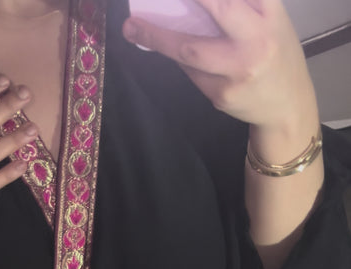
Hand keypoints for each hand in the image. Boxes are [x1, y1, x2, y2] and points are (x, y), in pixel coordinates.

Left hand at [123, 0, 317, 131]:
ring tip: (133, 29)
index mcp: (269, 14)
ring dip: (157, 38)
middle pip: (218, 11)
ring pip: (191, 51)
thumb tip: (194, 2)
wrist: (288, 106)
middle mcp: (257, 40)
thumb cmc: (274, 51)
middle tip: (142, 10)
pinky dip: (182, 61)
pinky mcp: (223, 96)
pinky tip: (178, 56)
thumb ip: (242, 4)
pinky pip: (193, 73)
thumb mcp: (269, 19)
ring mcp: (239, 71)